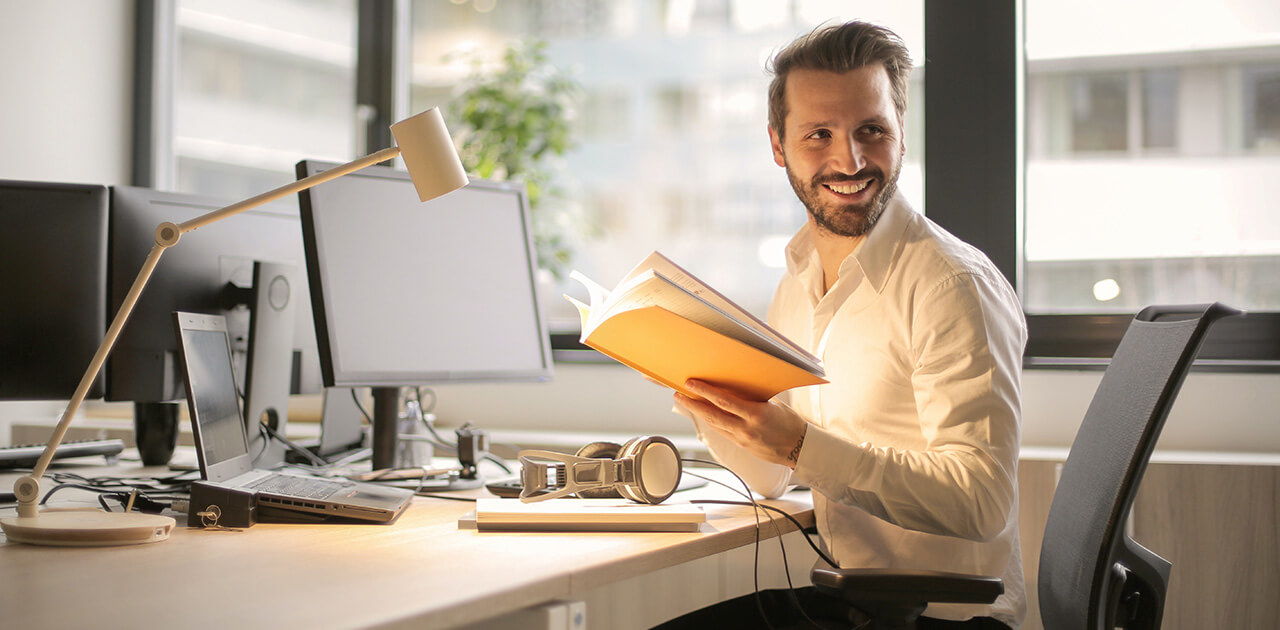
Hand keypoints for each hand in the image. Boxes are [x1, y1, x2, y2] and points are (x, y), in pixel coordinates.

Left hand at [676, 379, 807, 468]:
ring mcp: (742, 439)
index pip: (723, 401)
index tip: (691, 383)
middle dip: (692, 404)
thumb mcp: (774, 404)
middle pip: (712, 415)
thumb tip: (736, 385)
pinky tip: (704, 414)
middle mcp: (746, 428)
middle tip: (678, 394)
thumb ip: (753, 397)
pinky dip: (711, 421)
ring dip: (698, 413)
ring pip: (714, 424)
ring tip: (686, 402)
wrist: (800, 449)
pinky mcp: (741, 446)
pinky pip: (722, 431)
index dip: (704, 391)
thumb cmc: (790, 423)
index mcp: (756, 414)